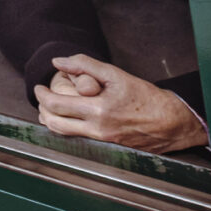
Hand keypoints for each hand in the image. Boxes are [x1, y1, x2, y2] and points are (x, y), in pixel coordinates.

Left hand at [32, 55, 204, 151]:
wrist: (172, 122)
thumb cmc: (146, 97)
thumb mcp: (116, 75)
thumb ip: (85, 66)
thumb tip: (58, 61)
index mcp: (98, 111)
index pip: (56, 105)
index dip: (42, 95)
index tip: (39, 87)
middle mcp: (98, 130)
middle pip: (55, 124)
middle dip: (42, 110)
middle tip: (41, 98)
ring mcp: (102, 142)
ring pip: (64, 135)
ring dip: (52, 122)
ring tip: (50, 109)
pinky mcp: (107, 149)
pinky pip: (78, 141)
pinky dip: (68, 129)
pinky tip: (69, 119)